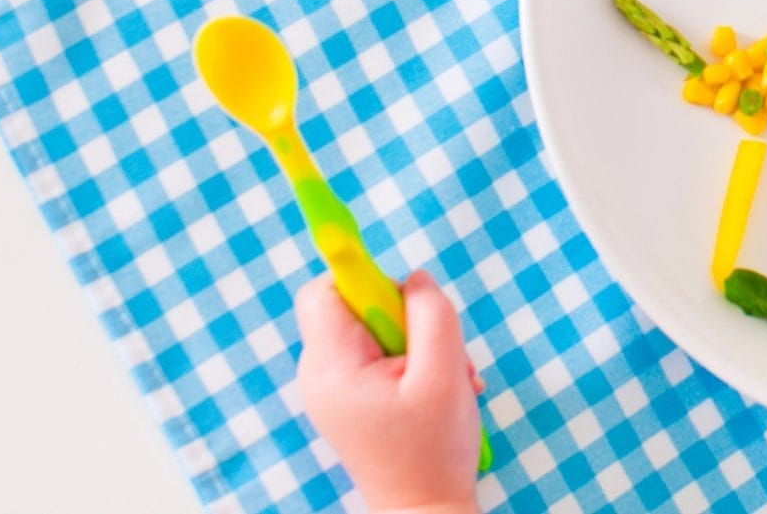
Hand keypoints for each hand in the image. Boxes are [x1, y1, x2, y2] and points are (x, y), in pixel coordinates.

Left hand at [296, 271, 485, 513]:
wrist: (425, 511)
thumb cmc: (433, 449)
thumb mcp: (445, 373)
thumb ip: (432, 313)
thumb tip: (414, 278)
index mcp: (333, 368)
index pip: (323, 291)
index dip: (360, 276)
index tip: (399, 290)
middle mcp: (321, 375)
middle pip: (352, 306)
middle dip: (403, 314)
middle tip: (438, 349)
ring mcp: (334, 388)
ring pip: (373, 329)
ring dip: (417, 341)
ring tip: (446, 377)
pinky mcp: (351, 398)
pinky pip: (378, 354)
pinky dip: (413, 361)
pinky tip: (438, 388)